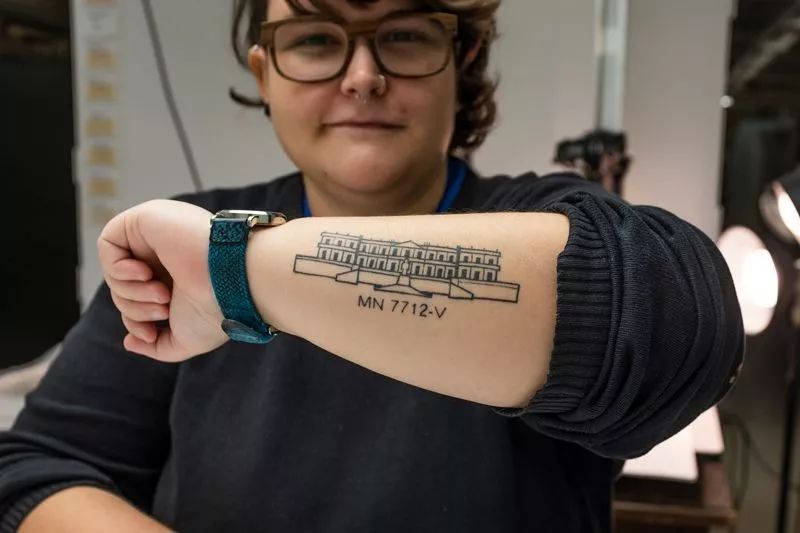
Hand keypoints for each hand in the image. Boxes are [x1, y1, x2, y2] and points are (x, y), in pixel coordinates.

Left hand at [97, 199, 226, 361]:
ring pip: (115, 269)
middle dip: (134, 308)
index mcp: (179, 276)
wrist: (231, 282)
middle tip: (162, 309)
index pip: (138, 299)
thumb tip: (130, 342)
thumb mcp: (185, 339)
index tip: (151, 332)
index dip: (136, 320)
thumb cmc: (217, 309)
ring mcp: (157, 235)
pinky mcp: (145, 218)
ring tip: (161, 294)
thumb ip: (157, 346)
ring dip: (130, 292)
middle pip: (123, 287)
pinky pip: (108, 244)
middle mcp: (167, 253)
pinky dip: (118, 268)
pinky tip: (145, 273)